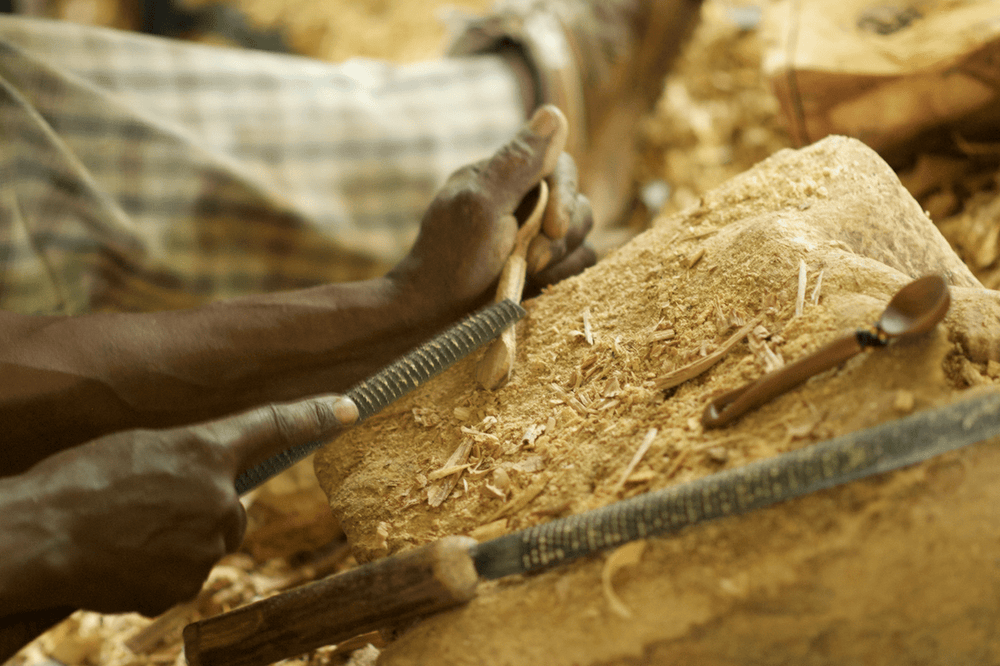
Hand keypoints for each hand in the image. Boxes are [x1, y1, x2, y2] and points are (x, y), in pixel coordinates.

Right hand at [0, 394, 356, 616]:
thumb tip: (208, 482)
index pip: (271, 426)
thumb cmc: (75, 481)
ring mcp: (204, 544)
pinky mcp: (184, 584)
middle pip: (232, 511)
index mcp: (203, 449)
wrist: (33, 535)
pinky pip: (182, 578)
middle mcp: (216, 496)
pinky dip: (158, 573)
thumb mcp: (139, 447)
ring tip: (125, 533)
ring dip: (177, 544)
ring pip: (206, 546)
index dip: (313, 416)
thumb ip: (186, 458)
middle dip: (204, 512)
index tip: (349, 408)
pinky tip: (122, 561)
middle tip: (149, 510)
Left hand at [389, 104, 594, 317]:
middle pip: (579, 205)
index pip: (560, 169)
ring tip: (527, 276)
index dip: (566, 196)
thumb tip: (554, 111)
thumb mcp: (482, 204)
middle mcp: (523, 205)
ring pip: (582, 238)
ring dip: (561, 260)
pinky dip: (561, 278)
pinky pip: (576, 267)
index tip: (554, 227)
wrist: (431, 321)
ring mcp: (534, 239)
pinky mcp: (542, 272)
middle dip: (560, 236)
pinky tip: (534, 288)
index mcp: (504, 179)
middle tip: (532, 261)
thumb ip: (519, 162)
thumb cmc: (450, 261)